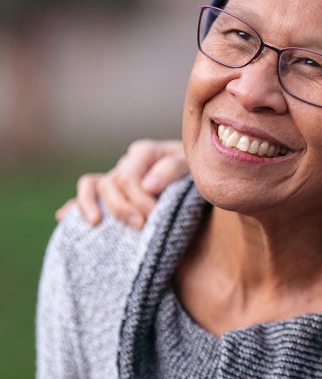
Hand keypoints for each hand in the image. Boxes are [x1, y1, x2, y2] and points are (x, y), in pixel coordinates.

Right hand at [55, 139, 187, 228]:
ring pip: (95, 185)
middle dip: (123, 207)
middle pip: (113, 183)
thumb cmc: (197, 174)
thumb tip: (147, 185)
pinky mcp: (112, 191)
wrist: (199, 182)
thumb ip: (173, 169)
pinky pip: (87, 193)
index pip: (130, 175)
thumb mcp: (193, 168)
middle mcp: (128, 162)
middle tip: (141, 225)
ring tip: (97, 224)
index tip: (154, 215)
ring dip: (94, 205)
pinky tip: (64, 217)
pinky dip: (76, 204)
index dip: (139, 197)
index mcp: (146, 152)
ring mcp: (117, 176)